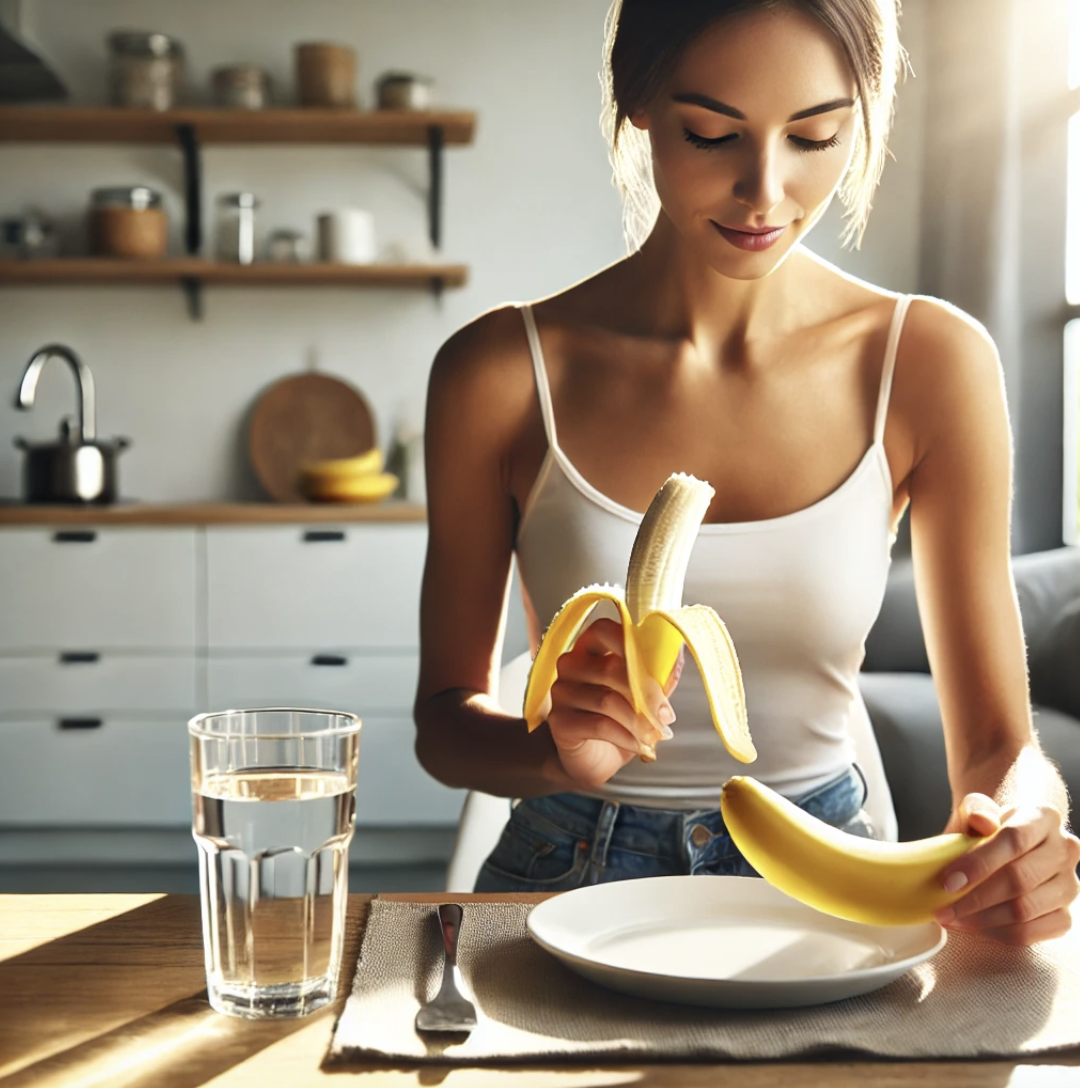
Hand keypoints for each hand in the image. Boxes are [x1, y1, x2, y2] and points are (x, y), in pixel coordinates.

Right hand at [544, 618, 682, 790]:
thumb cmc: (619, 718)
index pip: (603, 630)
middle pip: (609, 668)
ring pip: (607, 700)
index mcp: (591, 648)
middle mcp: (571, 664)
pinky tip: (639, 745)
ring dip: (639, 721)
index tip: (655, 667)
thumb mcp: (644, 694)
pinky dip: (626, 737)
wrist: (595, 757)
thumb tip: (677, 653)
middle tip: (666, 716)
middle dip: (646, 694)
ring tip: (655, 735)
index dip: (628, 642)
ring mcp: (561, 692)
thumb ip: (658, 673)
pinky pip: (599, 725)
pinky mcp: (559, 721)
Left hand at [934, 793, 1079, 944]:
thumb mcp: (976, 809)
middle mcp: (1064, 851)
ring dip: (982, 919)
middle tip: (943, 909)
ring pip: (1024, 910)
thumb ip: (976, 810)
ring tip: (952, 918)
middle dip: (975, 898)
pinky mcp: (1064, 915)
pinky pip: (1031, 933)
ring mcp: (1068, 885)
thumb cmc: (988, 826)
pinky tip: (973, 926)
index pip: (1014, 840)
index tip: (947, 882)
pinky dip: (997, 933)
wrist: (1008, 842)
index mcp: (1044, 816)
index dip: (979, 863)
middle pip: (1019, 880)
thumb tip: (982, 821)